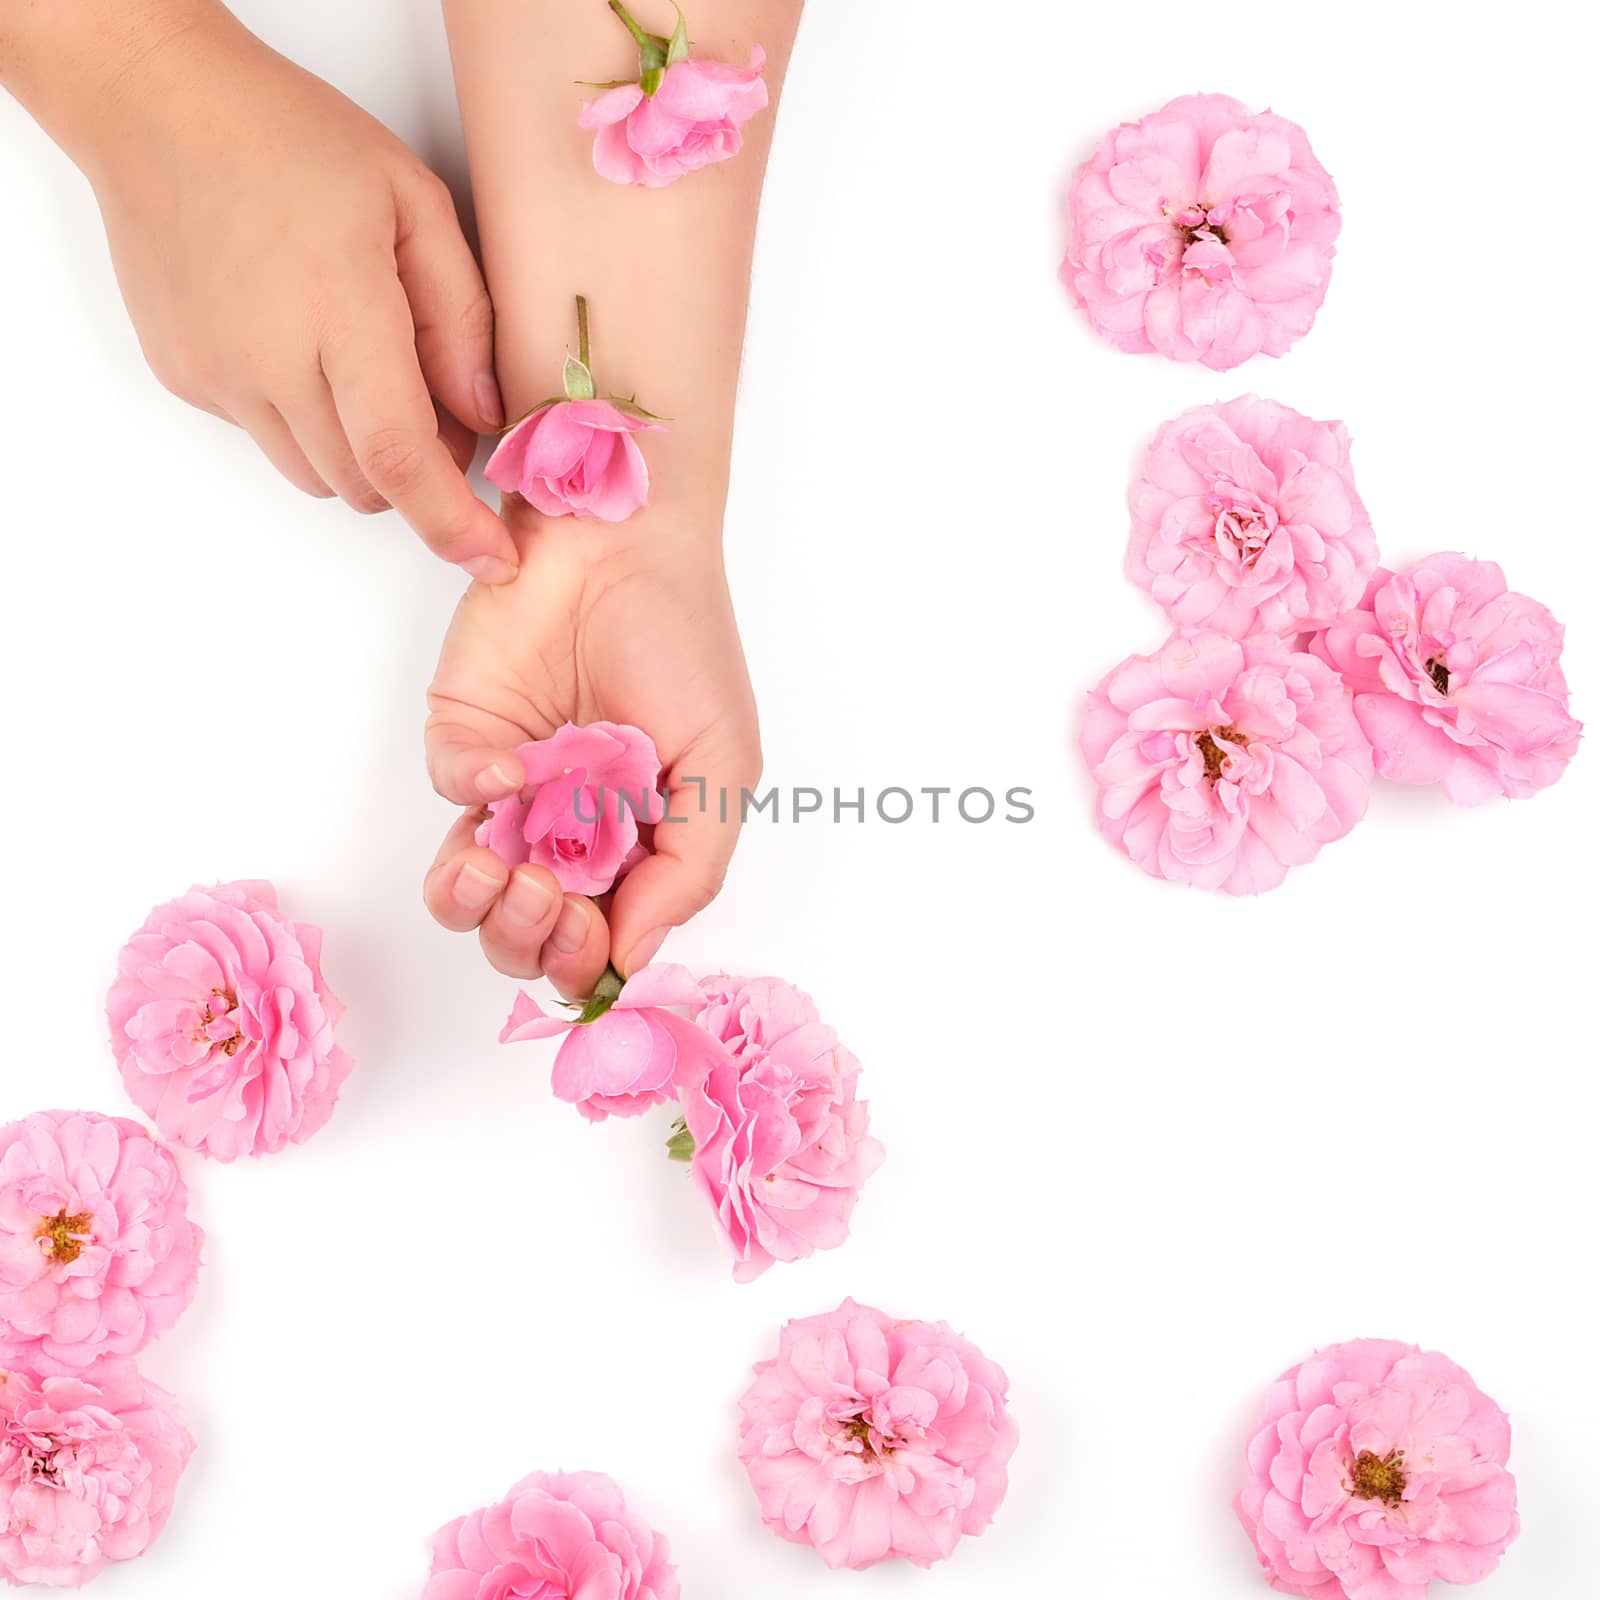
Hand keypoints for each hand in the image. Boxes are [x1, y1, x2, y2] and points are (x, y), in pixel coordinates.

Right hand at [74, 6, 517, 579]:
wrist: (157, 106)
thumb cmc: (291, 138)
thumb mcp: (415, 204)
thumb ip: (462, 320)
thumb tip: (484, 416)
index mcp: (340, 314)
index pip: (402, 459)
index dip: (454, 523)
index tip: (493, 558)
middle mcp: (270, 362)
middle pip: (366, 484)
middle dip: (418, 473)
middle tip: (440, 401)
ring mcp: (220, 377)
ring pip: (317, 476)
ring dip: (361, 454)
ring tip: (367, 366)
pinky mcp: (186, 379)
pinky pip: (267, 438)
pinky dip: (305, 421)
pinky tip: (303, 344)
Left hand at [423, 502, 761, 994]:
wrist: (627, 542)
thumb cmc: (686, 646)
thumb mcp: (722, 767)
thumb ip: (688, 870)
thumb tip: (632, 962)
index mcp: (632, 847)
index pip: (594, 940)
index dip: (581, 961)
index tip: (591, 938)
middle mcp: (566, 830)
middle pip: (519, 935)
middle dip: (527, 942)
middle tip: (549, 902)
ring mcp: (512, 788)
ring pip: (463, 891)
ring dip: (478, 905)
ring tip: (507, 873)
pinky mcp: (464, 734)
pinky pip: (451, 790)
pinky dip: (475, 793)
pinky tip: (513, 769)